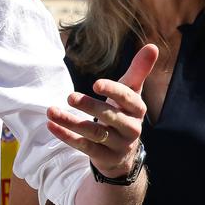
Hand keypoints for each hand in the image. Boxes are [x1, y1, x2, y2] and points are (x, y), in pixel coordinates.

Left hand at [48, 44, 154, 178]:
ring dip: (71, 122)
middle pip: (110, 117)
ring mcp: (118, 145)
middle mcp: (130, 129)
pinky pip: (84, 147)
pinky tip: (51, 125)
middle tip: (70, 96)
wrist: (123, 153)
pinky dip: (66, 136)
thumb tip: (152, 46)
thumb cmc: (124, 113)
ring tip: (51, 111)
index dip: (113, 91)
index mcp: (137, 110)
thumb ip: (138, 71)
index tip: (96, 83)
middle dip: (90, 106)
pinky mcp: (104, 158)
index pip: (128, 99)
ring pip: (94, 133)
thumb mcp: (130, 93)